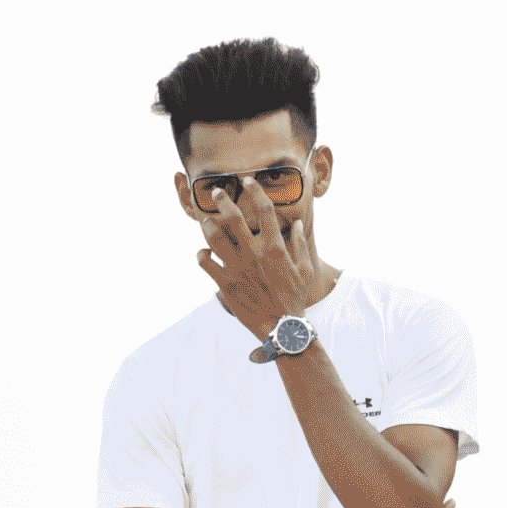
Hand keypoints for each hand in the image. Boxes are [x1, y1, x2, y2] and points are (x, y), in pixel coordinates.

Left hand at [195, 180, 316, 338]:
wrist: (281, 326)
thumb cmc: (294, 298)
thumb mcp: (305, 270)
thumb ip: (300, 244)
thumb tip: (296, 224)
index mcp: (274, 246)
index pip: (264, 209)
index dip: (255, 190)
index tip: (248, 181)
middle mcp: (253, 253)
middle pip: (233, 216)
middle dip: (222, 199)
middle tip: (216, 192)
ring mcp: (237, 268)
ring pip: (214, 236)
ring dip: (207, 225)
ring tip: (206, 221)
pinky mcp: (225, 283)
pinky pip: (205, 262)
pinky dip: (201, 254)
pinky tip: (204, 253)